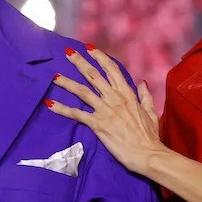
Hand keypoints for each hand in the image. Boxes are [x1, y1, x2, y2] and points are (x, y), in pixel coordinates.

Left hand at [47, 46, 169, 174]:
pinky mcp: (98, 124)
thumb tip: (141, 82)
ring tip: (54, 76)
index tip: (89, 48)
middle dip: (80, 62)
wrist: (147, 153)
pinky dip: (62, 109)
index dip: (100, 57)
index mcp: (127, 94)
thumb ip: (145, 96)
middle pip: (94, 75)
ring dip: (67, 83)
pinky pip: (77, 114)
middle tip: (67, 52)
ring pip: (82, 91)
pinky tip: (50, 104)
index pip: (112, 69)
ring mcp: (105, 110)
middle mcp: (115, 98)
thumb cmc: (150, 136)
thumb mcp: (151, 112)